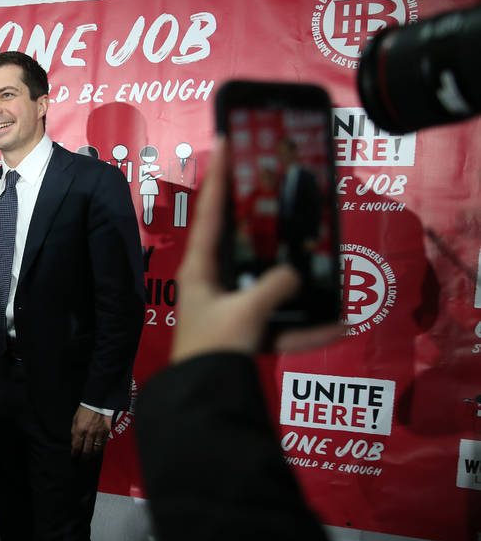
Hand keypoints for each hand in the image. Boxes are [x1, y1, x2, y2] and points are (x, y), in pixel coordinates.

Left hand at [70, 406, 111, 458]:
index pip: (76, 446)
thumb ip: (74, 432)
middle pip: (86, 451)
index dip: (75, 454)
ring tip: (89, 458)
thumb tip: (74, 443)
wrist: (97, 402)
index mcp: (80, 430)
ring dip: (91, 456)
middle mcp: (89, 433)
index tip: (74, 457)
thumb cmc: (84, 411)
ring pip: (96, 450)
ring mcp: (99, 433)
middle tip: (81, 461)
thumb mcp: (75, 420)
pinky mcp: (106, 432)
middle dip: (83, 458)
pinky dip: (99, 449)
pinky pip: (103, 444)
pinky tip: (96, 451)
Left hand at [171, 138, 342, 362]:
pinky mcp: (248, 333)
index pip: (211, 213)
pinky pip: (282, 324)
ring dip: (298, 282)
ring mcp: (232, 308)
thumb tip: (295, 274)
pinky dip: (307, 327)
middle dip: (267, 224)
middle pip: (243, 244)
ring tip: (325, 265)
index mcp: (200, 269)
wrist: (205, 399)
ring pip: (270, 284)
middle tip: (286, 194)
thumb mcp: (245, 312)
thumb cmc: (213, 349)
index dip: (219, 177)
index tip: (226, 141)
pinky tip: (339, 325)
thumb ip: (273, 287)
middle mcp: (213, 283)